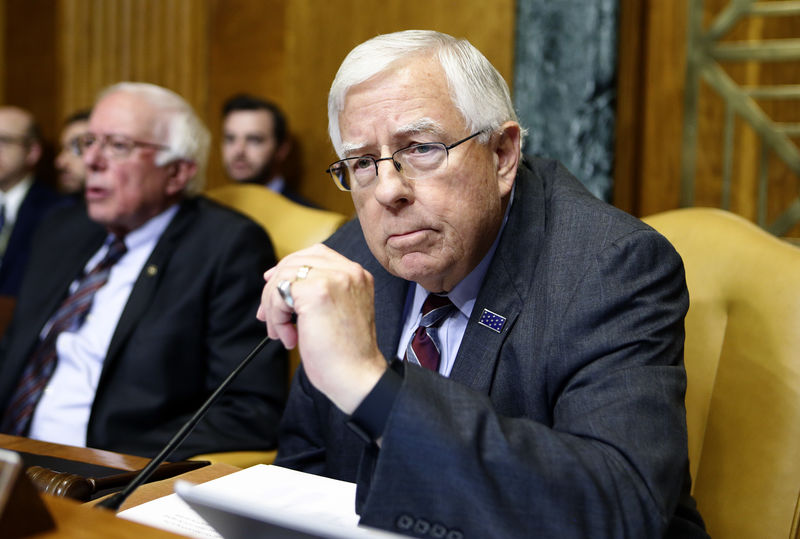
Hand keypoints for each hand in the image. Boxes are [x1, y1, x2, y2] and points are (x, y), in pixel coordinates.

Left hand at [257, 244, 386, 413]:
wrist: (357, 377)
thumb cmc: (346, 354)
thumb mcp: (337, 312)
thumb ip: (317, 291)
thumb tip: (275, 279)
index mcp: (357, 275)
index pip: (316, 254)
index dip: (290, 267)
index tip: (273, 284)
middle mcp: (349, 272)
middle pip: (296, 261)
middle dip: (275, 287)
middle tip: (268, 316)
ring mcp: (335, 278)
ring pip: (284, 276)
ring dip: (274, 307)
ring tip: (283, 333)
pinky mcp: (317, 291)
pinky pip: (280, 293)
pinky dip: (276, 316)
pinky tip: (288, 337)